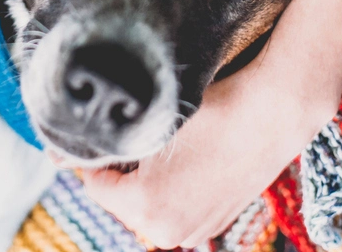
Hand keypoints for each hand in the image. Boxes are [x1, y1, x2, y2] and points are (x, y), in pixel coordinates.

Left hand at [81, 30, 341, 249]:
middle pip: (119, 199)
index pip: (94, 185)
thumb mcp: (157, 122)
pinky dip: (169, 189)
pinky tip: (182, 159)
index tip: (91, 136)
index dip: (90, 157)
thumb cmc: (216, 111)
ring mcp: (194, 230)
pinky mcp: (214, 223)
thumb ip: (112, 144)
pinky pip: (174, 208)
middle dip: (117, 170)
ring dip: (142, 181)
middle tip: (128, 136)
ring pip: (146, 205)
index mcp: (146, 206)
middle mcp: (167, 229)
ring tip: (158, 145)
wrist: (275, 114)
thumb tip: (66, 155)